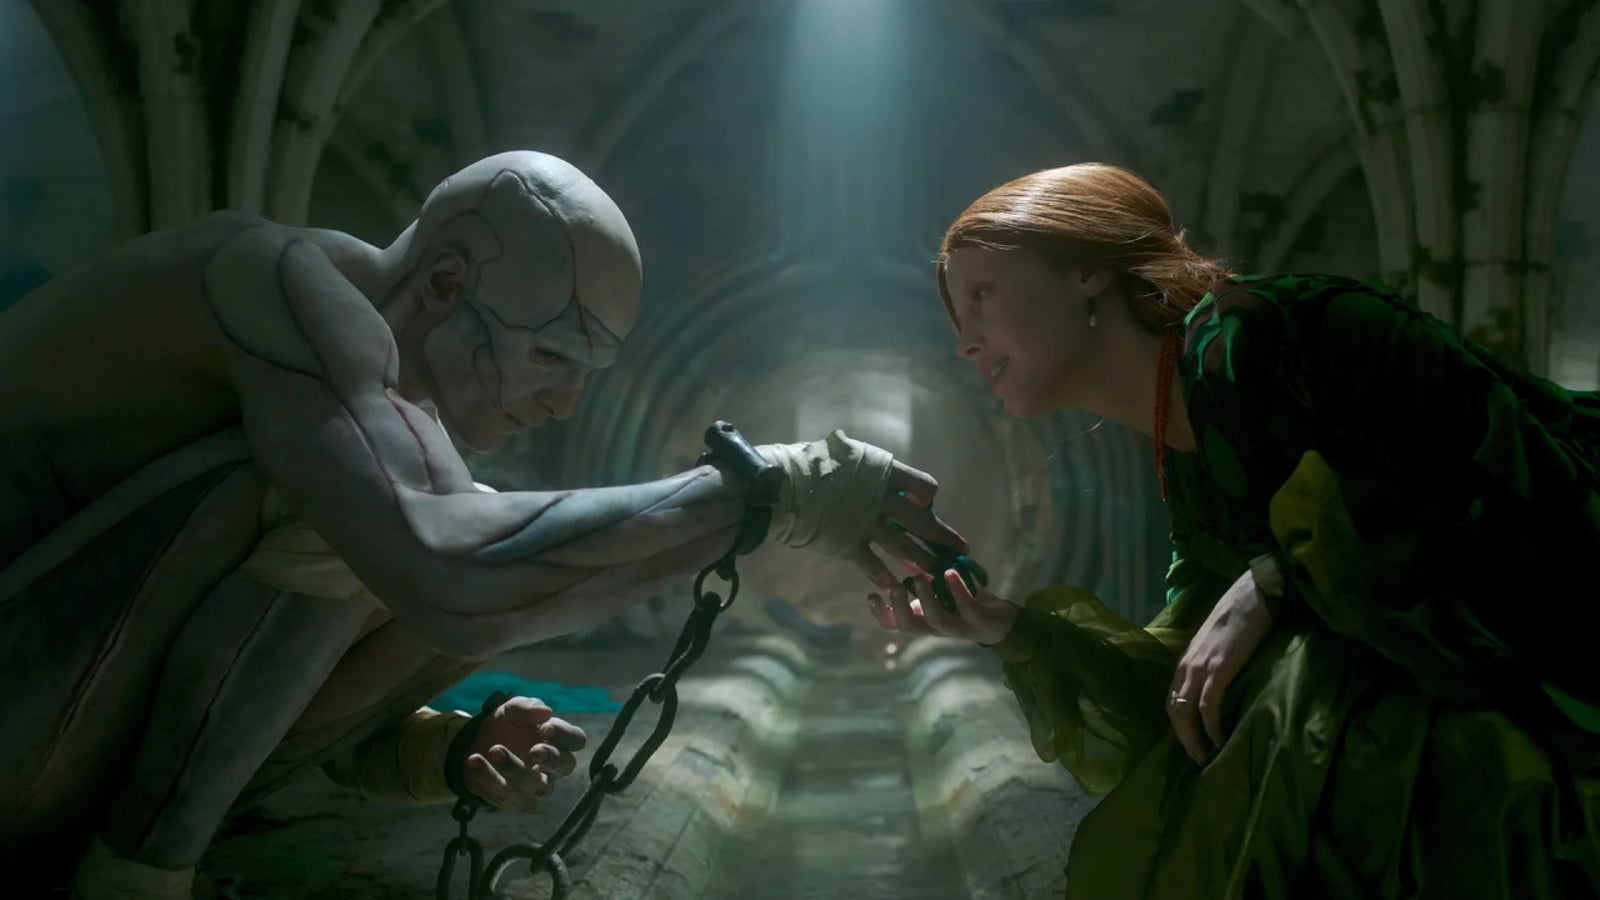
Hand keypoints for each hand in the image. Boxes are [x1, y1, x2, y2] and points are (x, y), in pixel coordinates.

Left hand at [463, 696, 587, 811]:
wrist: (473, 746)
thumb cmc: (503, 726)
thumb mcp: (510, 710)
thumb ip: (526, 707)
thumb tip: (547, 712)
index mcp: (556, 740)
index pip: (577, 740)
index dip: (565, 735)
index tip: (545, 728)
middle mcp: (552, 767)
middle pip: (565, 766)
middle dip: (552, 757)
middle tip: (533, 750)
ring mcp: (535, 786)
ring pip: (537, 787)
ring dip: (516, 769)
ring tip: (493, 750)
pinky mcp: (515, 801)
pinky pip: (509, 797)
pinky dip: (490, 778)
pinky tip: (475, 761)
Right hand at [754, 434, 966, 588]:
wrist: (783, 485)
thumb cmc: (812, 461)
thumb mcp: (846, 451)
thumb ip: (868, 466)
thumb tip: (879, 471)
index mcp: (884, 472)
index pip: (923, 487)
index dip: (926, 496)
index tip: (925, 503)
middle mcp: (882, 500)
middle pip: (922, 522)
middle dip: (943, 537)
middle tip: (961, 548)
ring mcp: (867, 524)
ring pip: (905, 548)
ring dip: (924, 561)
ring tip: (939, 573)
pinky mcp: (849, 544)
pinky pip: (873, 565)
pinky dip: (885, 576)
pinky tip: (897, 585)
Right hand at [867, 568, 1017, 646]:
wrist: (1003, 623)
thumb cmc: (965, 603)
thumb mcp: (940, 592)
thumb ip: (921, 579)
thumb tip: (901, 551)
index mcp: (924, 620)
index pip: (895, 623)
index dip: (881, 614)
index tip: (870, 595)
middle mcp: (936, 627)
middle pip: (910, 626)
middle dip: (899, 607)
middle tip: (892, 586)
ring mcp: (957, 626)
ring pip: (936, 620)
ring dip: (926, 599)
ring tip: (920, 578)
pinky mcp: (978, 620)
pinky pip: (966, 607)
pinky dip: (958, 590)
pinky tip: (950, 572)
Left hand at [1167, 569, 1272, 764]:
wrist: (1252, 597)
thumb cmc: (1238, 619)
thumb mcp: (1216, 645)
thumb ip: (1211, 664)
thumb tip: (1217, 687)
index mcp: (1185, 661)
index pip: (1171, 700)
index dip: (1178, 725)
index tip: (1191, 743)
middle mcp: (1185, 666)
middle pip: (1174, 711)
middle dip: (1183, 738)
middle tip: (1197, 758)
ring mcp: (1199, 668)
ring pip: (1185, 712)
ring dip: (1193, 738)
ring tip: (1206, 756)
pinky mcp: (1218, 669)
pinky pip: (1208, 706)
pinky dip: (1211, 726)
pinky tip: (1219, 739)